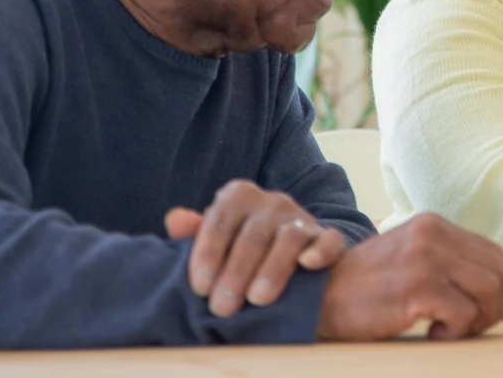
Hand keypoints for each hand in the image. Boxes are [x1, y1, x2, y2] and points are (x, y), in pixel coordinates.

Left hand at [164, 179, 346, 316]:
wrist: (285, 251)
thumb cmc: (238, 247)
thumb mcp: (214, 238)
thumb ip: (194, 232)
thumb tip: (174, 220)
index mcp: (239, 196)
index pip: (219, 222)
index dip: (207, 255)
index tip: (200, 288)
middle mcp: (272, 201)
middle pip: (252, 235)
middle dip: (235, 273)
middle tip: (222, 307)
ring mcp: (302, 217)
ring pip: (289, 239)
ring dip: (272, 269)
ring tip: (257, 299)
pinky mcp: (327, 237)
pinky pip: (329, 241)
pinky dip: (320, 252)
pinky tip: (307, 265)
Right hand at [316, 212, 502, 340]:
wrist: (321, 296)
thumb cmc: (367, 287)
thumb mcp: (410, 257)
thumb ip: (447, 262)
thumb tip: (496, 289)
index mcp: (434, 225)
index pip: (493, 253)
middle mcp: (433, 234)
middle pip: (497, 271)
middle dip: (501, 306)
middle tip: (485, 327)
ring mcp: (426, 259)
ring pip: (488, 291)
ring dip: (478, 319)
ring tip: (452, 329)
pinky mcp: (418, 287)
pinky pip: (463, 314)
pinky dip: (456, 331)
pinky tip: (434, 333)